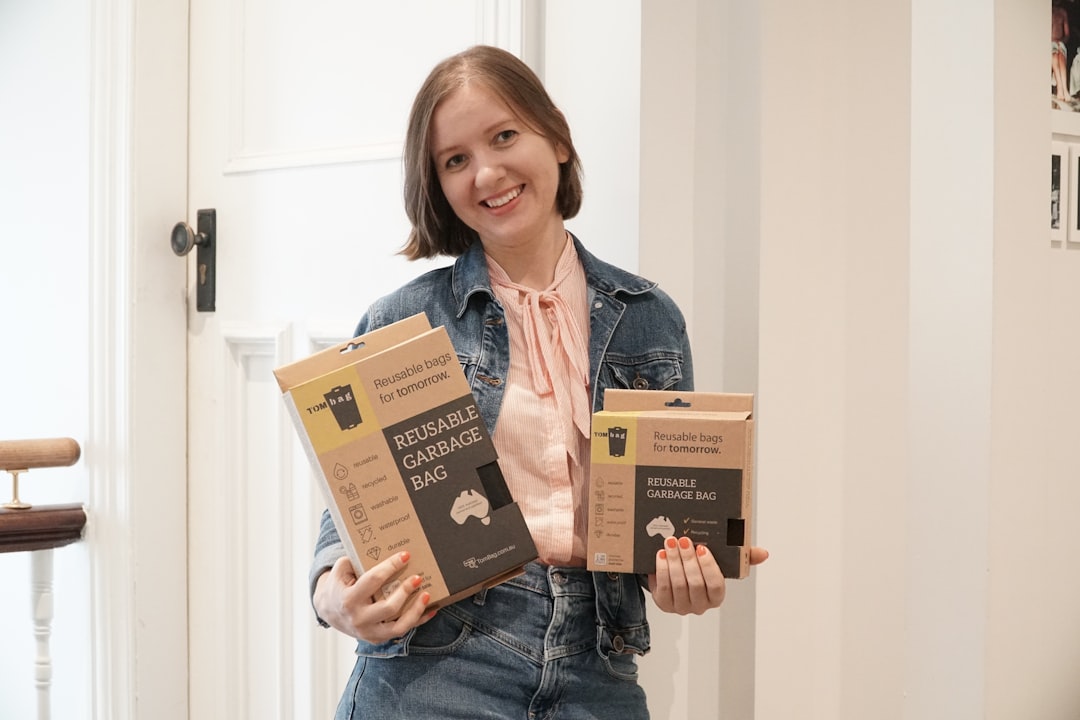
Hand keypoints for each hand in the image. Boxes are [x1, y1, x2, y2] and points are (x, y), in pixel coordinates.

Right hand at [313, 551, 434, 642]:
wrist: (329, 611)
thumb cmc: (339, 586)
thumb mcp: (340, 570)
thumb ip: (353, 561)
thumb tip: (378, 549)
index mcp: (349, 599)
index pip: (373, 580)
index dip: (391, 566)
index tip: (405, 555)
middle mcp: (359, 619)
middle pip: (388, 608)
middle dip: (405, 591)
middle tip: (418, 577)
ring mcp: (368, 632)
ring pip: (398, 627)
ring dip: (416, 611)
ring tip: (426, 595)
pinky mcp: (377, 638)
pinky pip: (401, 632)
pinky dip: (418, 621)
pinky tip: (430, 610)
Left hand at [648, 537, 769, 614]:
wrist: (676, 576)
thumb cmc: (701, 569)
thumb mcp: (720, 562)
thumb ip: (742, 557)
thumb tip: (764, 554)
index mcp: (716, 596)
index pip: (716, 585)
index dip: (709, 567)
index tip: (702, 548)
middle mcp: (700, 605)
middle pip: (695, 583)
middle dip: (688, 560)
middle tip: (683, 540)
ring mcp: (681, 606)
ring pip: (678, 584)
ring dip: (673, 561)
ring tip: (670, 543)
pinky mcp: (664, 604)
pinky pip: (663, 588)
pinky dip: (661, 570)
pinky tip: (661, 555)